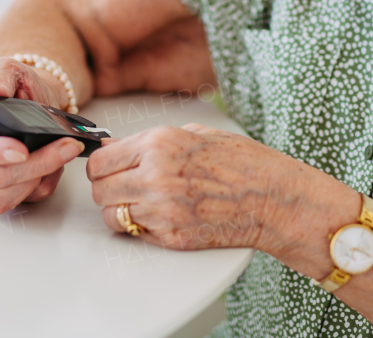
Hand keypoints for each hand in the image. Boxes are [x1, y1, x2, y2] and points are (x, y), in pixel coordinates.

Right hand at [0, 56, 83, 213]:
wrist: (35, 96)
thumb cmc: (16, 84)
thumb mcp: (7, 69)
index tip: (21, 151)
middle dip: (36, 164)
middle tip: (68, 145)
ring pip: (4, 197)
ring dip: (39, 178)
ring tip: (64, 153)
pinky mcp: (13, 185)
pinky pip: (28, 198)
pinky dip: (47, 183)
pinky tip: (58, 163)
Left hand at [87, 123, 301, 250]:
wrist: (271, 198)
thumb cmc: (241, 162)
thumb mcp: (194, 134)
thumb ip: (149, 141)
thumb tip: (114, 148)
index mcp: (159, 145)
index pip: (100, 161)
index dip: (100, 166)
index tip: (107, 167)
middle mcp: (155, 177)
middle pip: (100, 190)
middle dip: (107, 187)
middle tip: (122, 185)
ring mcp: (162, 211)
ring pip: (111, 215)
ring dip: (120, 209)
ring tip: (140, 202)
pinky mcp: (172, 237)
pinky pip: (134, 233)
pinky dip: (139, 227)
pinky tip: (158, 215)